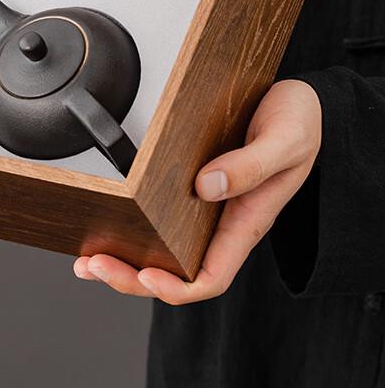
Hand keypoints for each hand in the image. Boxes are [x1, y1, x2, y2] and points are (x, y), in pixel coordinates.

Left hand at [73, 78, 321, 303]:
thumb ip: (251, 165)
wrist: (300, 100)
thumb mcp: (285, 140)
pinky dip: (130, 227)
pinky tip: (104, 225)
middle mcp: (222, 222)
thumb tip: (206, 187)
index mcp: (246, 222)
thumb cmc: (299, 121)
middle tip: (93, 266)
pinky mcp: (193, 187)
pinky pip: (159, 218)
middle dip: (131, 277)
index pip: (210, 277)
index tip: (146, 278)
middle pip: (175, 272)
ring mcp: (206, 207)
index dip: (176, 287)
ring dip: (123, 260)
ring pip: (162, 250)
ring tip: (87, 260)